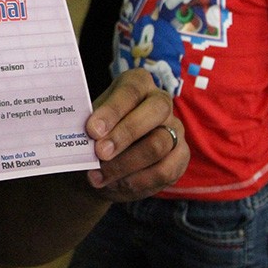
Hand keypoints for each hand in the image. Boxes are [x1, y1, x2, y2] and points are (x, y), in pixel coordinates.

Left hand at [84, 68, 188, 201]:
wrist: (98, 165)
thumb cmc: (93, 136)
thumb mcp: (87, 126)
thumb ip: (90, 126)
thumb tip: (87, 134)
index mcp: (137, 83)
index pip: (130, 91)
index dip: (112, 111)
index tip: (92, 130)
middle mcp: (161, 101)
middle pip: (154, 112)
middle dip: (124, 135)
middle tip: (100, 152)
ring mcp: (175, 128)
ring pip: (158, 145)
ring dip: (126, 164)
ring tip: (99, 175)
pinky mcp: (181, 156)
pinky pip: (165, 171)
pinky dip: (137, 181)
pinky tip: (116, 184)